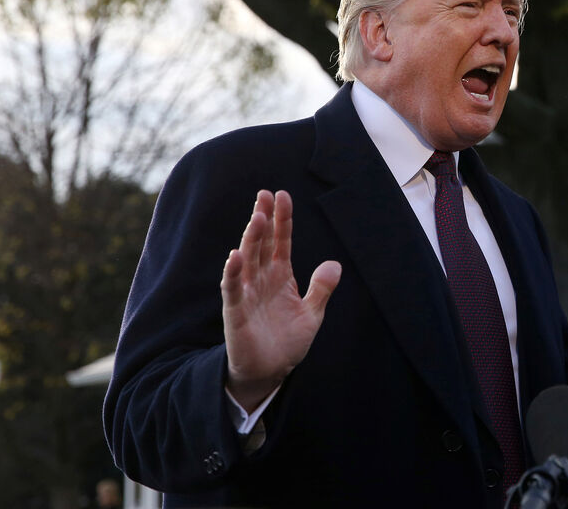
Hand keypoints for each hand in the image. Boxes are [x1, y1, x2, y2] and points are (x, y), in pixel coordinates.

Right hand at [221, 190, 340, 410]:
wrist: (271, 372)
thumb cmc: (287, 342)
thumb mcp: (312, 314)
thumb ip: (321, 289)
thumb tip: (334, 264)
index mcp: (280, 276)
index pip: (281, 241)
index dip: (282, 219)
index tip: (282, 195)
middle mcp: (261, 279)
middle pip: (262, 243)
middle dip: (264, 219)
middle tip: (265, 194)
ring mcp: (247, 293)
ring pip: (247, 260)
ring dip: (251, 239)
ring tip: (257, 217)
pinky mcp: (236, 312)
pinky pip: (233, 289)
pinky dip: (233, 273)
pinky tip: (234, 255)